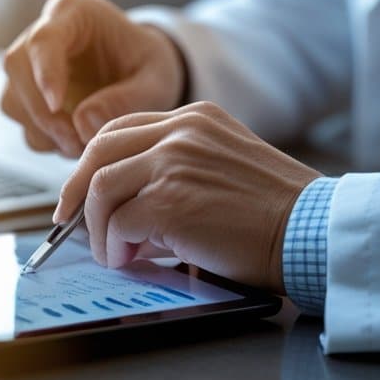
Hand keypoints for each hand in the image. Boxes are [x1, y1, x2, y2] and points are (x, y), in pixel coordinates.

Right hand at [1, 0, 186, 157]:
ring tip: (83, 143)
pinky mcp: (25, 96)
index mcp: (74, 12)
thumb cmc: (147, 66)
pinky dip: (46, 140)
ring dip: (44, 131)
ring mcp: (29, 67)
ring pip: (13, 100)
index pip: (43, 38)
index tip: (58, 105)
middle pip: (17, 68)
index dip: (45, 72)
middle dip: (42, 111)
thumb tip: (82, 124)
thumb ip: (127, 98)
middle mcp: (41, 35)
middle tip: (76, 139)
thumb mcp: (156, 79)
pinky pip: (22, 123)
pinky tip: (75, 142)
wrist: (140, 75)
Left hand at [56, 102, 319, 290]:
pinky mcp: (169, 201)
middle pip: (99, 151)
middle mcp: (181, 132)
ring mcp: (173, 163)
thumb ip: (174, 174)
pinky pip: (118, 224)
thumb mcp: (221, 170)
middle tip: (68, 221)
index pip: (121, 130)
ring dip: (97, 228)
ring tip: (114, 253)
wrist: (311, 232)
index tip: (80, 192)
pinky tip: (129, 260)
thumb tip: (123, 211)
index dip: (92, 163)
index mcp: (195, 119)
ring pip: (101, 188)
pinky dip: (115, 248)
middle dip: (76, 190)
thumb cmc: (275, 214)